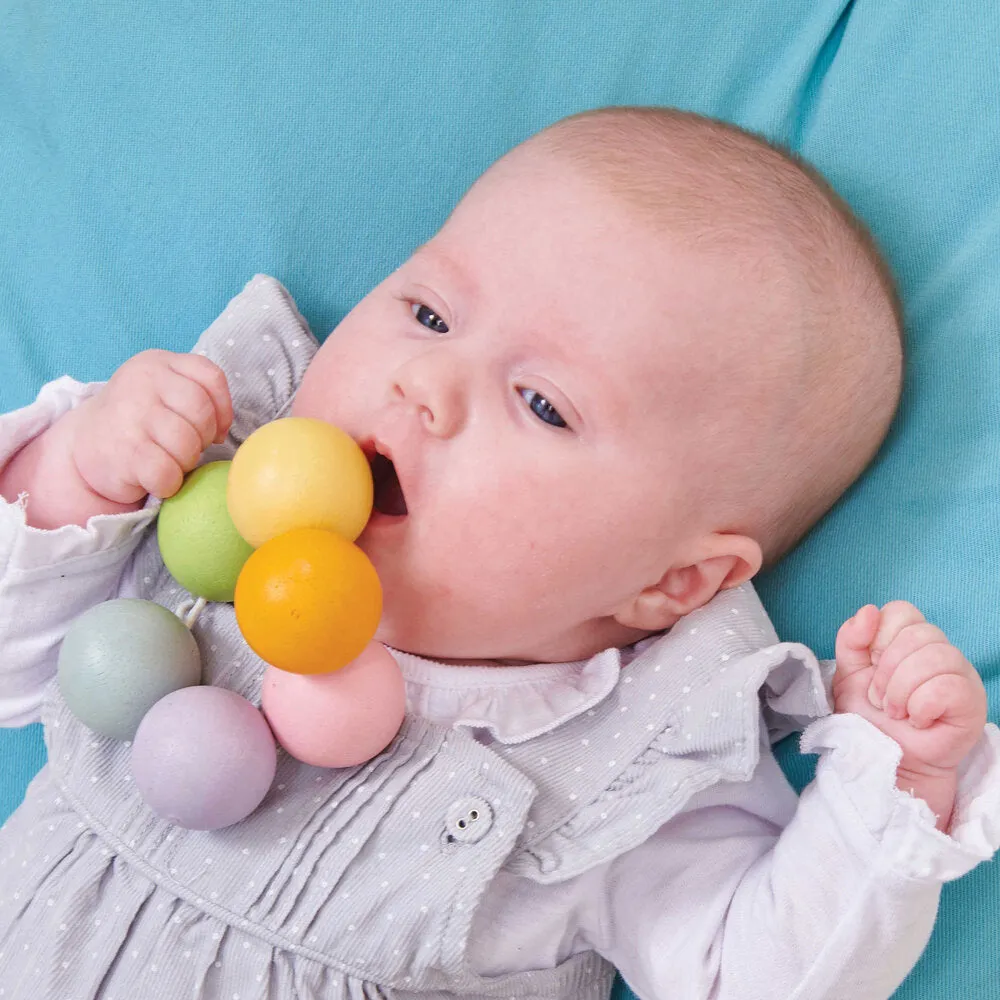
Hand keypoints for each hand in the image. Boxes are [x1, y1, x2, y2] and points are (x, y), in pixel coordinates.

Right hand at [72, 350, 232, 503]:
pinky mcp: (124, 452)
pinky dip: (169, 483)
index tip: (214, 429)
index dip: (223, 409)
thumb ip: (196, 393)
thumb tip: (222, 430)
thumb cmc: (137, 419)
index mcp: (156, 363)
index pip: (211, 377)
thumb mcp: (161, 390)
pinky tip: (155, 477)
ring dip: (185, 462)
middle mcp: (142, 383)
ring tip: (168, 460)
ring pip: (188, 444)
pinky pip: (168, 473)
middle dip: (202, 437)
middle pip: (201, 412)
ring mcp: (131, 416)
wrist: (83, 445)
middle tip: (184, 447)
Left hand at [833, 602, 987, 828]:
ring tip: (897, 712)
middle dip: (887, 671)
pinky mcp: (972, 701)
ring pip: (935, 656)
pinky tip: (918, 721)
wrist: (884, 762)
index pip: (901, 611)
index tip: (871, 667)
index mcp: (909, 640)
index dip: (879, 637)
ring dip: (901, 691)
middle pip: (916, 633)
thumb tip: (868, 611)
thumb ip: (851, 639)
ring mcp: (960, 674)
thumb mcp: (847, 674)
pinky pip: (948, 686)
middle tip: (881, 699)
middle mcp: (939, 651)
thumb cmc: (869, 718)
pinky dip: (922, 706)